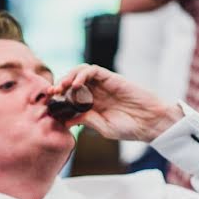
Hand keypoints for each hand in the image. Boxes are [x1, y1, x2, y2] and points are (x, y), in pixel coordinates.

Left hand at [49, 64, 183, 141]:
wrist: (149, 122)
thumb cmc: (129, 128)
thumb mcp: (103, 128)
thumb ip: (85, 121)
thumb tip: (65, 119)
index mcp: (91, 106)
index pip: (70, 97)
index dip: (58, 99)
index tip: (48, 104)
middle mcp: (95, 93)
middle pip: (72, 82)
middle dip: (59, 85)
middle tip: (51, 93)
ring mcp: (102, 85)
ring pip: (80, 72)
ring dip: (68, 77)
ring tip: (61, 86)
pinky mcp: (111, 78)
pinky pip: (93, 70)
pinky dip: (82, 74)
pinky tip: (76, 84)